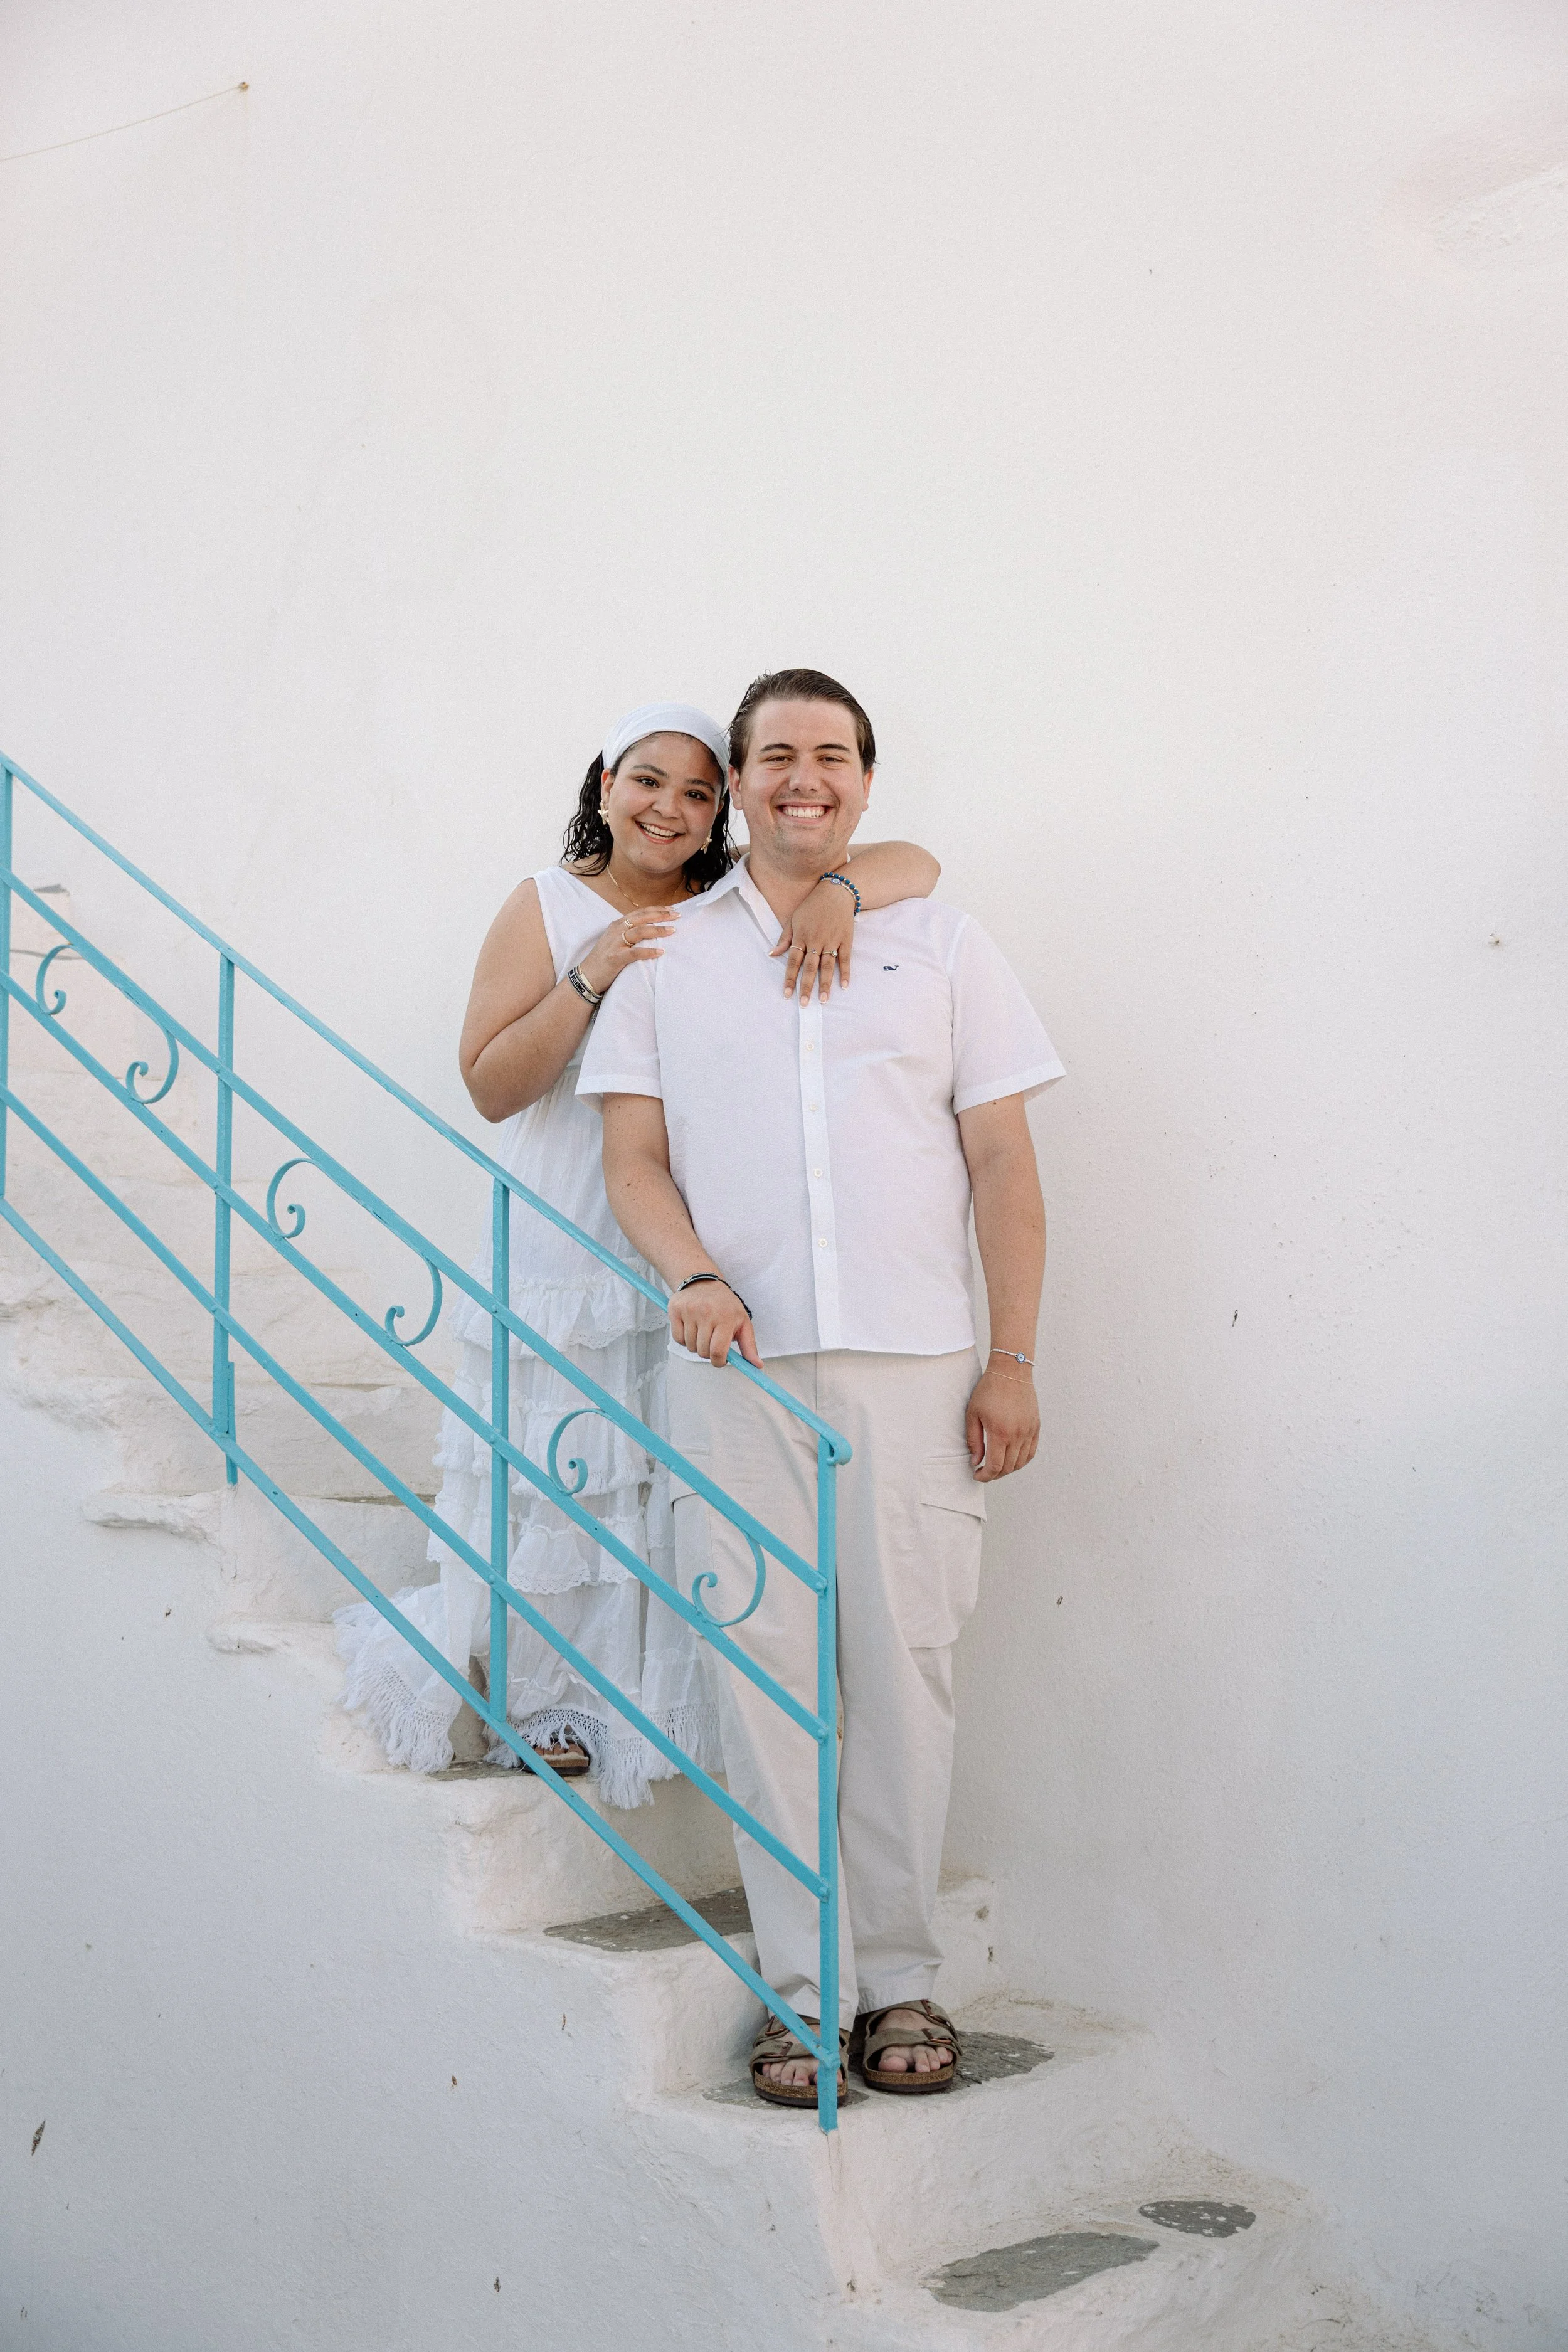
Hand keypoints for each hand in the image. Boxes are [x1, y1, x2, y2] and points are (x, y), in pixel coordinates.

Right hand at [578, 905, 677, 998]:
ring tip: (672, 931)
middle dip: (660, 915)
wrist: (587, 975)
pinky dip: (649, 951)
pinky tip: (660, 952)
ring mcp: (615, 943)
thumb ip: (630, 933)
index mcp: (618, 924)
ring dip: (658, 930)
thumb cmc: (604, 958)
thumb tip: (651, 930)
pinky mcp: (615, 957)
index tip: (671, 909)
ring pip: (640, 932)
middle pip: (641, 918)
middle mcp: (616, 930)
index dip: (656, 909)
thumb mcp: (616, 940)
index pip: (640, 912)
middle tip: (676, 915)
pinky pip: (635, 953)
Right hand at [668, 1278, 760, 1367]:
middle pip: (703, 1351)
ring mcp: (690, 1310)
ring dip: (696, 1345)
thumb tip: (757, 1366)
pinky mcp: (676, 1310)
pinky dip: (684, 1339)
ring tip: (703, 1331)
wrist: (704, 1283)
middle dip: (708, 1352)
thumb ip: (749, 1346)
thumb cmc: (725, 1306)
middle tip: (712, 1340)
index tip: (720, 1359)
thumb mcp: (743, 1323)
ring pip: (690, 1347)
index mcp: (726, 1317)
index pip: (718, 1351)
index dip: (719, 1361)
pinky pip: (678, 1339)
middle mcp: (707, 1312)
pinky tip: (691, 1328)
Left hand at [769, 876, 856, 999]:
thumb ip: (784, 939)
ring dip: (825, 984)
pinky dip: (845, 972)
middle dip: (806, 986)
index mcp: (801, 936)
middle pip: (810, 967)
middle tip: (803, 1003)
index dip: (790, 978)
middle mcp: (816, 940)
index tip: (787, 994)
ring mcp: (832, 940)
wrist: (835, 891)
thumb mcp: (793, 919)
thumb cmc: (811, 906)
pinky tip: (844, 985)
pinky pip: (845, 958)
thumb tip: (771, 954)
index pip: (793, 961)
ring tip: (823, 1000)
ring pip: (827, 965)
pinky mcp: (845, 939)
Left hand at [964, 1364, 1038, 1481]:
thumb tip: (976, 1461)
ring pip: (1021, 1462)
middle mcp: (1018, 1435)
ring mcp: (1029, 1431)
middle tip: (984, 1472)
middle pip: (1008, 1467)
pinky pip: (1031, 1452)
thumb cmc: (988, 1390)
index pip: (995, 1466)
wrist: (1011, 1371)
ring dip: (1008, 1469)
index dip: (985, 1476)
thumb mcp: (973, 1414)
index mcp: (1000, 1433)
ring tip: (996, 1466)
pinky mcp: (1035, 1427)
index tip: (977, 1474)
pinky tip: (1011, 1458)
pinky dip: (1021, 1460)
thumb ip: (974, 1440)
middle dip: (994, 1474)